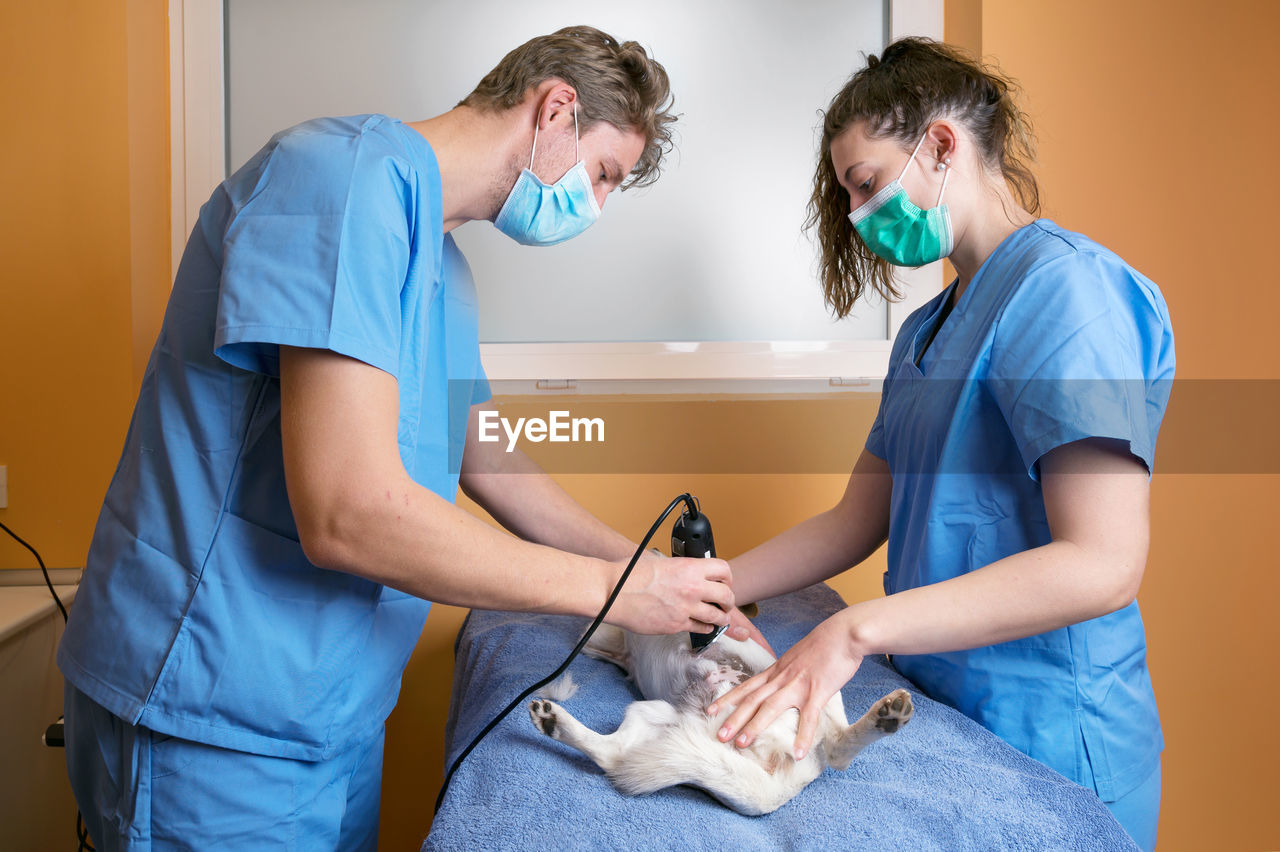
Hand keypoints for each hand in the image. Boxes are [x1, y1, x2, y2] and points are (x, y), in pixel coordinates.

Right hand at [610, 552, 734, 634]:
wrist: (613, 592)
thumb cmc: (630, 574)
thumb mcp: (660, 561)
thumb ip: (678, 568)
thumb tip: (687, 572)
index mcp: (689, 567)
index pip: (723, 570)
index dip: (727, 577)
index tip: (724, 582)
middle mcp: (692, 587)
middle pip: (726, 596)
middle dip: (728, 601)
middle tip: (725, 603)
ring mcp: (685, 608)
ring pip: (718, 617)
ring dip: (721, 618)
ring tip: (719, 618)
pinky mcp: (677, 625)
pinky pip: (701, 628)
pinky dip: (706, 628)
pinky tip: (703, 626)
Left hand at [706, 610, 864, 759]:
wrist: (843, 634)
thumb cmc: (823, 645)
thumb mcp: (797, 657)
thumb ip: (787, 671)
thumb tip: (781, 684)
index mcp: (776, 670)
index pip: (747, 686)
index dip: (728, 699)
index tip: (711, 710)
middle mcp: (782, 678)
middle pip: (752, 699)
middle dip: (734, 718)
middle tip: (719, 736)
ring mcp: (798, 685)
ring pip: (771, 708)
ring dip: (754, 726)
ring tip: (741, 744)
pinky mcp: (818, 691)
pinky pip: (809, 717)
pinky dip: (803, 736)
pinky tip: (797, 753)